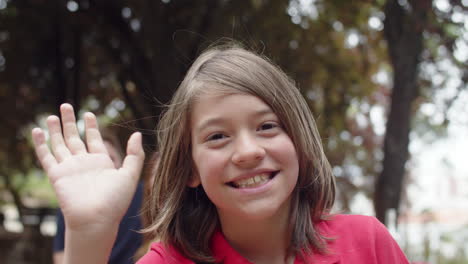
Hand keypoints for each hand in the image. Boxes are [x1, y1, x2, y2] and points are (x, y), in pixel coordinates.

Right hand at [32, 104, 144, 230]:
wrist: (97, 219)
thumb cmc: (115, 201)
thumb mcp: (130, 174)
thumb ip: (134, 154)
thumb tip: (137, 133)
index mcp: (101, 162)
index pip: (94, 139)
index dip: (91, 126)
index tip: (88, 114)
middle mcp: (84, 163)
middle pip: (74, 138)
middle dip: (70, 122)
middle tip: (66, 105)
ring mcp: (70, 168)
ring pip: (60, 144)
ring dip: (55, 129)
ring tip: (51, 115)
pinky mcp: (57, 174)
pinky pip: (46, 156)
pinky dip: (41, 144)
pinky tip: (37, 131)